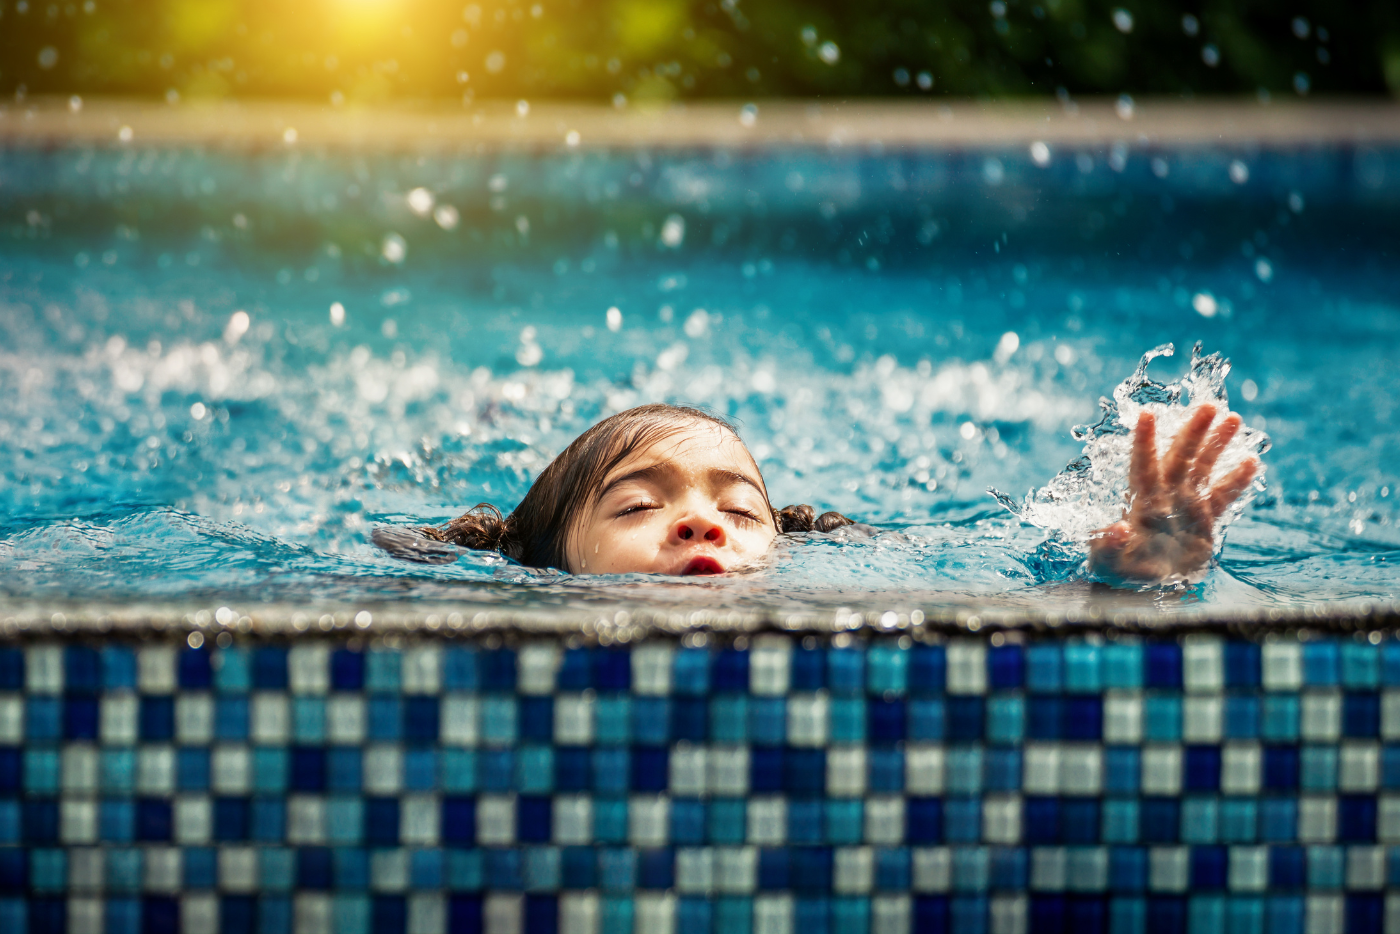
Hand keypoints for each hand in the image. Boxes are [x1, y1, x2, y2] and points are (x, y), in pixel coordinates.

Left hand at [1088, 405, 1257, 584]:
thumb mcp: (1107, 562)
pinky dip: (1236, 481)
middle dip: (1193, 431)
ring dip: (1217, 444)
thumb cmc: (1118, 571)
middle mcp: (1164, 496)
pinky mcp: (1203, 521)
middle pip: (1179, 456)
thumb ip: (1108, 545)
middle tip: (1209, 406)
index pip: (1142, 464)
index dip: (1144, 440)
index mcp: (1139, 501)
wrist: (1142, 589)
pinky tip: (1251, 461)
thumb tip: (1118, 529)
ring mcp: (1185, 505)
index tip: (1146, 414)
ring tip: (1234, 418)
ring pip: (1203, 468)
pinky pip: (1222, 497)